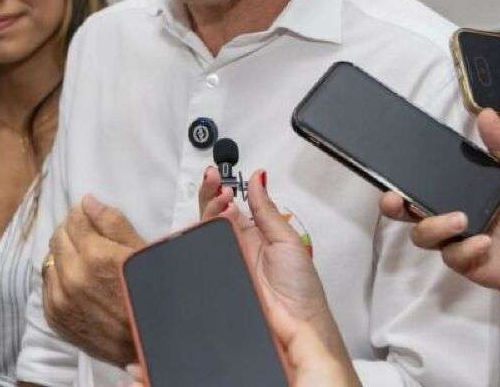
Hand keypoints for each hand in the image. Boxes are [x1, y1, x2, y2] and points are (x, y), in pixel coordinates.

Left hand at [43, 195, 144, 366]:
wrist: (148, 344)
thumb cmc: (152, 294)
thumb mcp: (142, 252)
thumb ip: (113, 223)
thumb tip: (87, 202)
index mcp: (96, 255)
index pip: (75, 218)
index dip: (83, 213)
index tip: (90, 217)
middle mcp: (73, 276)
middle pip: (58, 237)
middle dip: (71, 231)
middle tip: (87, 237)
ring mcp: (61, 299)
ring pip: (50, 261)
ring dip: (63, 255)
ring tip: (83, 261)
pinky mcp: (56, 318)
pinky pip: (47, 286)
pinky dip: (58, 279)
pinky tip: (76, 282)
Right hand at [200, 168, 352, 375]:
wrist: (298, 324)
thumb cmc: (300, 287)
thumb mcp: (286, 239)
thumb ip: (267, 209)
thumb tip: (259, 177)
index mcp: (255, 234)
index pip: (230, 205)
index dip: (222, 188)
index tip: (220, 175)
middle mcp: (236, 245)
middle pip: (211, 214)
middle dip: (210, 193)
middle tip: (215, 181)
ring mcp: (224, 260)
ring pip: (203, 230)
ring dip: (208, 209)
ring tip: (222, 198)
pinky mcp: (215, 276)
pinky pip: (199, 254)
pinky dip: (200, 235)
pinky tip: (214, 221)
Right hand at [379, 109, 499, 296]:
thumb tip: (486, 113)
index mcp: (451, 191)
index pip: (417, 182)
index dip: (399, 176)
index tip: (393, 164)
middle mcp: (442, 214)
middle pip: (402, 211)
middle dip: (392, 205)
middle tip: (397, 199)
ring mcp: (448, 239)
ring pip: (421, 235)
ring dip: (436, 226)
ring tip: (462, 220)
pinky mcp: (458, 261)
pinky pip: (450, 255)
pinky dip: (467, 249)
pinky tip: (484, 242)